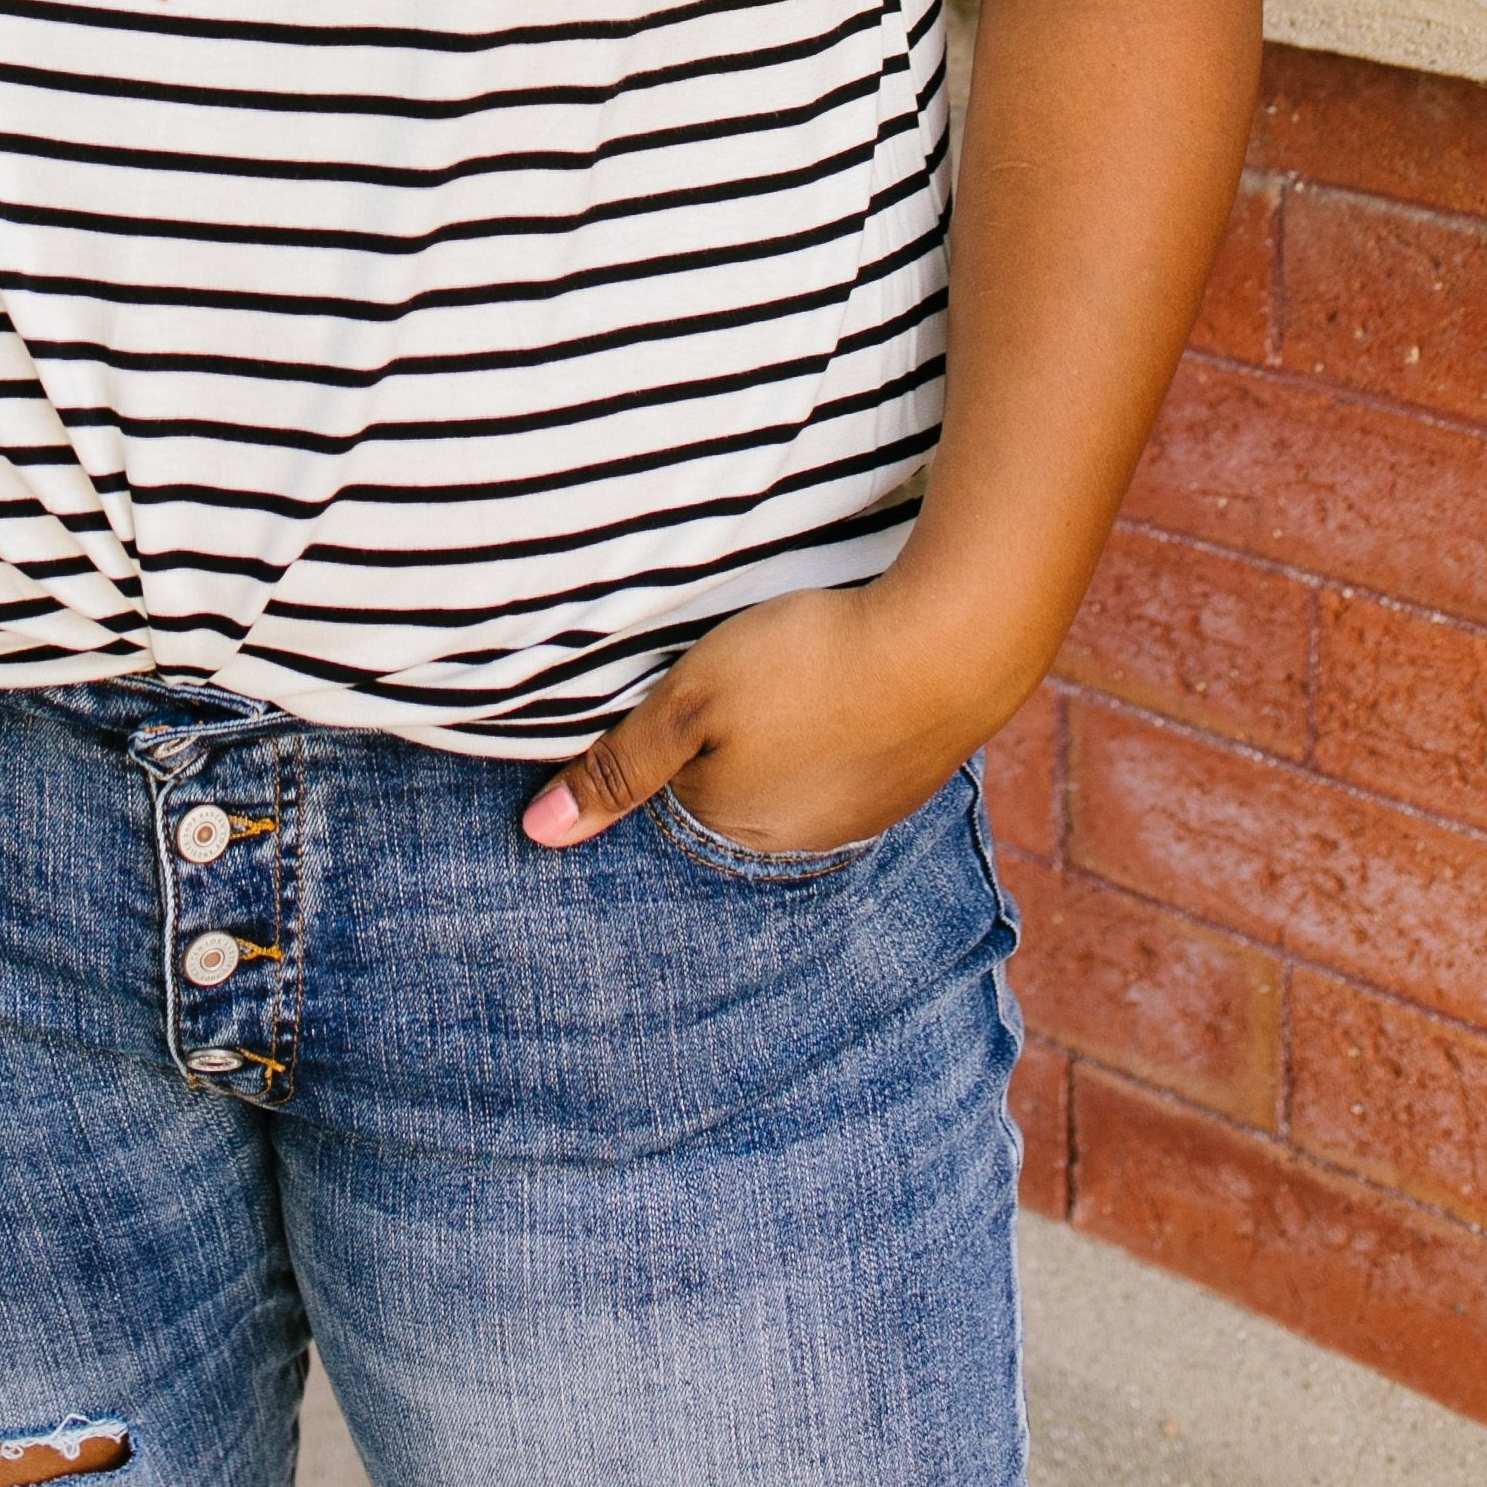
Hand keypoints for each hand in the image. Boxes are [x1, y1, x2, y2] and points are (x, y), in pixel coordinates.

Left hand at [519, 577, 1017, 855]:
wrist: (951, 644)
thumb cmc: (808, 665)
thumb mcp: (692, 702)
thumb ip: (618, 765)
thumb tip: (536, 836)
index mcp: (738, 830)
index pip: (672, 793)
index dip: (669, 732)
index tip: (683, 688)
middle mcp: (802, 842)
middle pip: (736, 787)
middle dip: (731, 741)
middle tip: (744, 674)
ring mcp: (864, 814)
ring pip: (796, 772)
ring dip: (789, 732)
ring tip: (794, 673)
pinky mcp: (910, 777)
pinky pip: (850, 757)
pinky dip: (839, 724)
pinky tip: (843, 682)